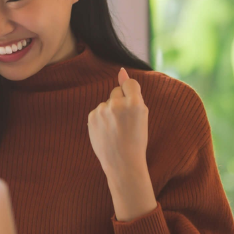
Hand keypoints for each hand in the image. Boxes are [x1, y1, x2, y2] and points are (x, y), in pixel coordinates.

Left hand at [87, 68, 156, 220]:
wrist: (122, 163)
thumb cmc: (136, 140)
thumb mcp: (141, 116)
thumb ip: (132, 93)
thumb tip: (121, 70)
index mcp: (136, 104)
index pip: (130, 83)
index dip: (131, 92)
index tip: (131, 101)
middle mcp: (118, 105)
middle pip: (116, 91)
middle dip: (120, 102)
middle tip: (124, 121)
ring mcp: (102, 111)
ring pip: (106, 102)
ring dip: (110, 111)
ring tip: (116, 130)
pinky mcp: (91, 117)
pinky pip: (98, 111)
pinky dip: (101, 118)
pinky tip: (107, 132)